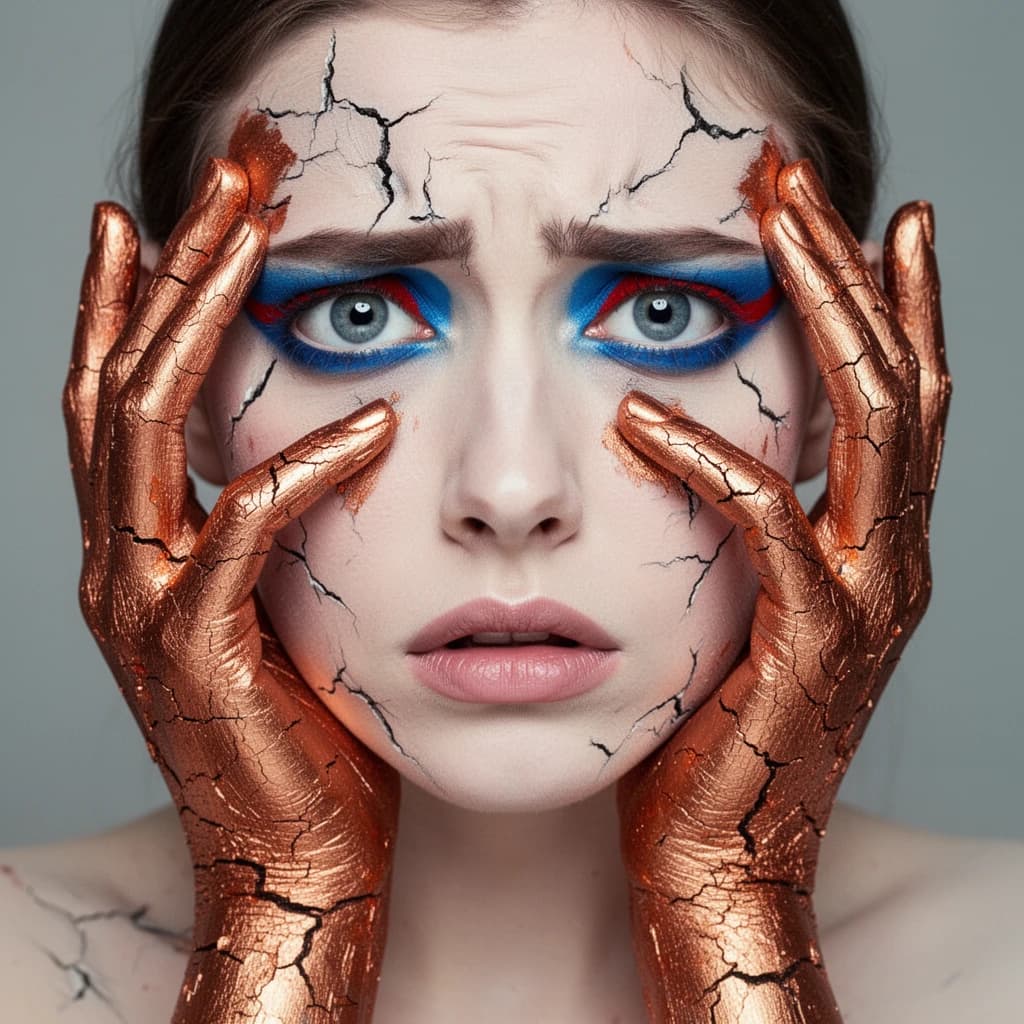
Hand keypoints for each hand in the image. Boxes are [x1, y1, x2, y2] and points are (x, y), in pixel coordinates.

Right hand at [63, 158, 398, 1021]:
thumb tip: (324, 437)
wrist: (296, 860)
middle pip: (126, 372)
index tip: (193, 203)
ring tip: (247, 229)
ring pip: (147, 428)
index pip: (130, 385)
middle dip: (172, 262)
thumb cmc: (306, 732)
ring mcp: (148, 606)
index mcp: (147, 545)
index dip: (148, 288)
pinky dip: (303, 470)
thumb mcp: (283, 606)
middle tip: (226, 166)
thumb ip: (278, 525)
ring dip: (197, 317)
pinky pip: (244, 537)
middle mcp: (125, 561)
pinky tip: (372, 420)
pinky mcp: (200, 657)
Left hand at [614, 160, 950, 1020]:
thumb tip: (686, 439)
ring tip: (774, 224)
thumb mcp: (733, 607)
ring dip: (826, 312)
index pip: (891, 392)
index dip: (877, 295)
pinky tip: (639, 410)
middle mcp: (887, 558)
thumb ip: (735, 528)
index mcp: (867, 545)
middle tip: (798, 172)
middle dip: (851, 266)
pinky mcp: (807, 646)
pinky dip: (709, 460)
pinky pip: (767, 527)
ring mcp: (862, 601)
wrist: (718, 859)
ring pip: (871, 423)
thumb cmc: (707, 731)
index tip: (838, 211)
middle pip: (896, 376)